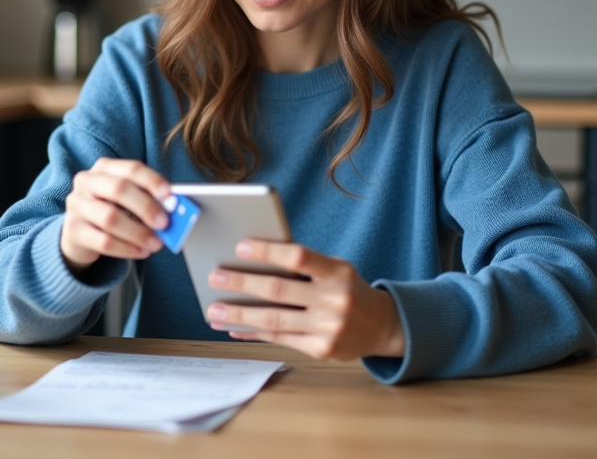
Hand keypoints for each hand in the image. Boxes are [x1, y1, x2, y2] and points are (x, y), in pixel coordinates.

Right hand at [60, 158, 170, 272]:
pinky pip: (103, 241)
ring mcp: (76, 205)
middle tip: (164, 223)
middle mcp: (86, 181)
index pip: (131, 169)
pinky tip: (141, 252)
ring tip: (156, 243)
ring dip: (138, 232)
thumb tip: (173, 210)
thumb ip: (148, 200)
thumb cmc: (112, 210)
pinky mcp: (72, 230)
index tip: (170, 196)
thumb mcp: (128, 200)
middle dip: (145, 206)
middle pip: (118, 189)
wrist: (80, 233)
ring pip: (110, 218)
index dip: (152, 181)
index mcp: (104, 168)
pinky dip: (127, 248)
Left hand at [206, 240, 406, 361]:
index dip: (267, 251)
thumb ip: (304, 267)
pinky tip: (234, 328)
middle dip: (241, 284)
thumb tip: (254, 263)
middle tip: (215, 277)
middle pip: (279, 291)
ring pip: (274, 319)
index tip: (239, 247)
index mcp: (338, 272)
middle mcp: (335, 300)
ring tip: (214, 310)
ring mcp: (329, 328)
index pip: (298, 257)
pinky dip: (253, 333)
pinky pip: (280, 339)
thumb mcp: (335, 270)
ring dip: (239, 315)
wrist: (382, 326)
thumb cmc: (348, 290)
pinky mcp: (322, 350)